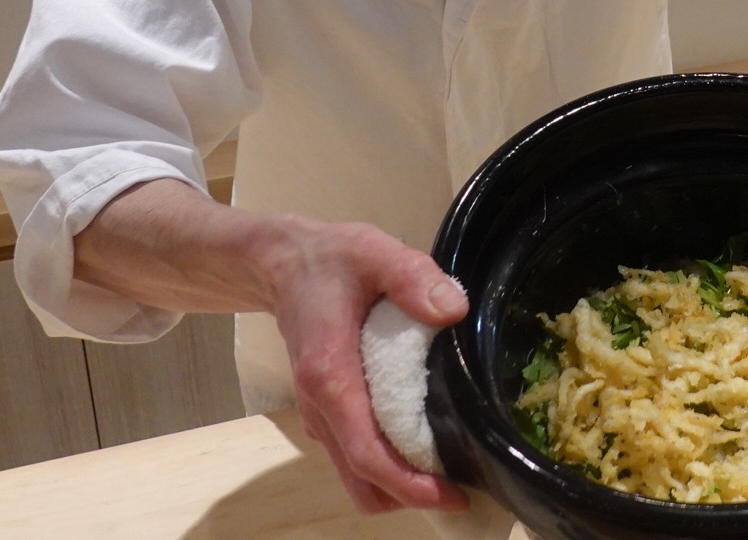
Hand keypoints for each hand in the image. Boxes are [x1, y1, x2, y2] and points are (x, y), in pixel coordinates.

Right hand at [263, 220, 471, 513]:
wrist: (283, 264)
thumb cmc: (329, 260)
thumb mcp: (374, 252)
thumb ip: (412, 277)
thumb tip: (452, 309)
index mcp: (330, 376)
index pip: (367, 453)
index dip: (409, 484)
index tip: (452, 495)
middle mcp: (320, 408)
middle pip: (363, 481)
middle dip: (411, 496)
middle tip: (465, 486)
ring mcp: (321, 416)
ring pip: (358, 477)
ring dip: (400, 485)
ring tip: (451, 469)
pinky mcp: (328, 414)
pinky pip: (356, 458)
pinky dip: (389, 467)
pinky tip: (426, 446)